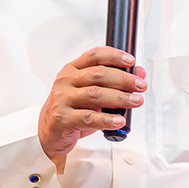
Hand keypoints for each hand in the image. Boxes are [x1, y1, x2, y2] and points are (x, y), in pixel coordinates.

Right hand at [39, 46, 146, 171]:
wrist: (48, 132)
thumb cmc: (71, 110)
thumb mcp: (90, 93)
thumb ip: (111, 83)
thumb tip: (138, 74)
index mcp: (72, 70)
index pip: (94, 55)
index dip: (114, 56)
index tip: (130, 61)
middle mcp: (66, 81)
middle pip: (98, 74)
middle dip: (123, 79)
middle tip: (140, 85)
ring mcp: (63, 99)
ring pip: (95, 94)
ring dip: (119, 97)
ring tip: (135, 101)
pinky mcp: (63, 118)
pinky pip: (89, 117)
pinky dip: (107, 119)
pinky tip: (118, 120)